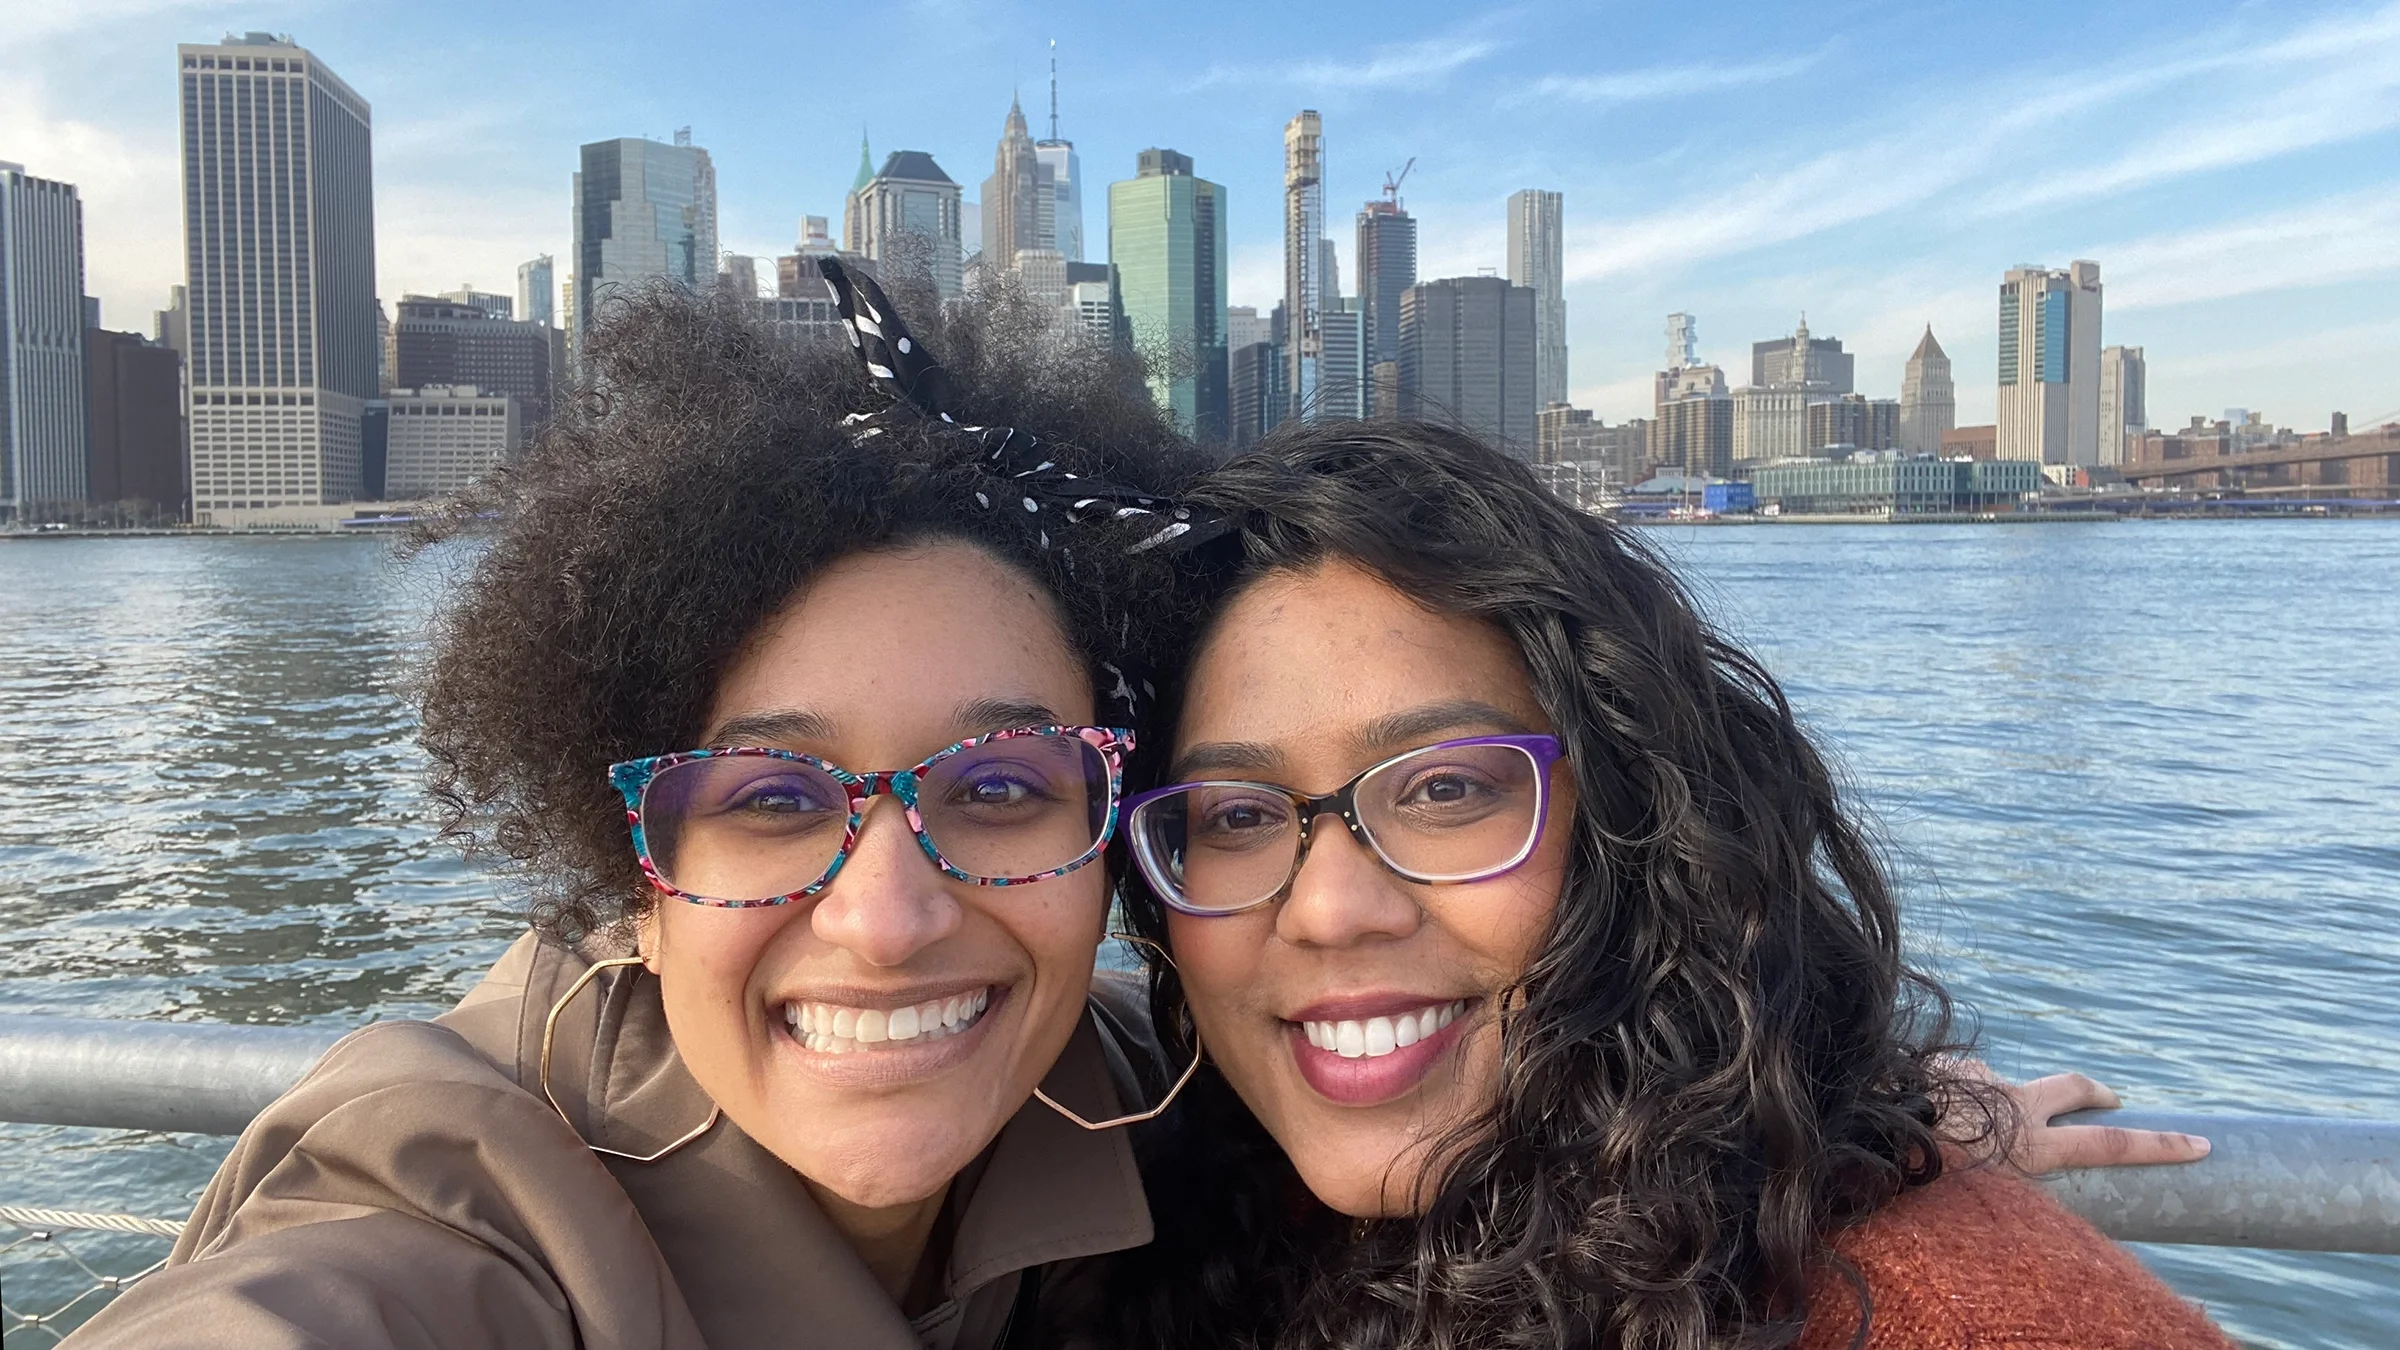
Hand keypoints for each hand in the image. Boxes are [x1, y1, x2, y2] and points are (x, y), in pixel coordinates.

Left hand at [1941, 1059, 2210, 1174]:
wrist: (1862, 1120)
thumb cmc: (1915, 1175)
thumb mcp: (1969, 1201)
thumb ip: (1998, 1183)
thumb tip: (2008, 1186)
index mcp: (2028, 1146)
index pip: (2109, 1146)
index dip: (2160, 1147)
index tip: (2201, 1144)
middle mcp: (2013, 1104)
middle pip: (2074, 1088)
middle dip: (2098, 1093)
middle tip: (2111, 1100)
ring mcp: (1981, 1079)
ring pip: (2005, 1085)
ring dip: (1997, 1103)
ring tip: (1958, 1129)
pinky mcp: (1947, 1065)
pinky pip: (1958, 1082)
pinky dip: (1951, 1097)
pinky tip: (1922, 1112)